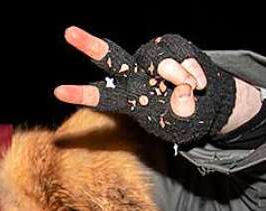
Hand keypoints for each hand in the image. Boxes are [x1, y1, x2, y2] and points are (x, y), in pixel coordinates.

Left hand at [54, 27, 238, 144]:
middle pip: (110, 57)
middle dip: (89, 45)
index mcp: (127, 99)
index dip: (80, 94)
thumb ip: (180, 111)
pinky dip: (195, 71)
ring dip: (179, 76)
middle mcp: (134, 74)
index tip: (57, 91)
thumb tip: (183, 93)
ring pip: (159, 61)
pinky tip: (200, 83)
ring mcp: (152, 58)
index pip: (101, 96)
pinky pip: (183, 54)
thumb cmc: (185, 118)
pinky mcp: (172, 45)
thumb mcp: (181, 124)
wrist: (208, 103)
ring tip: (194, 89)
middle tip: (67, 32)